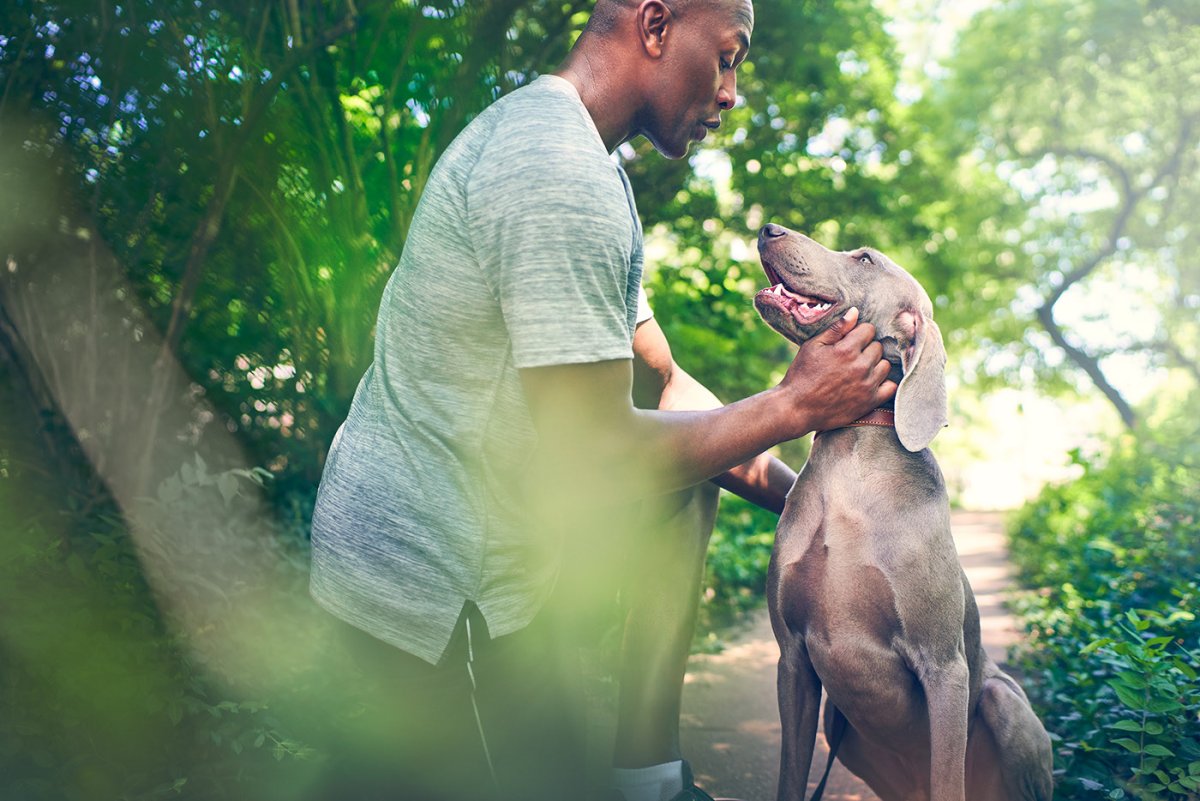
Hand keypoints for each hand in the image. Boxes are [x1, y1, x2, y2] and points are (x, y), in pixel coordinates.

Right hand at [774, 307, 896, 438]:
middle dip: (866, 349)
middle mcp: (861, 366)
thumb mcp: (812, 346)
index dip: (859, 333)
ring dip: (875, 365)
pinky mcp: (870, 402)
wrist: (797, 408)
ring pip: (885, 365)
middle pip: (878, 347)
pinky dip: (884, 383)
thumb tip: (855, 311)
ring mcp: (867, 385)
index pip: (869, 330)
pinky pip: (891, 387)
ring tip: (859, 370)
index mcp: (846, 350)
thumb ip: (836, 329)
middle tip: (851, 357)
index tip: (850, 341)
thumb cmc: (801, 375)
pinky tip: (871, 382)